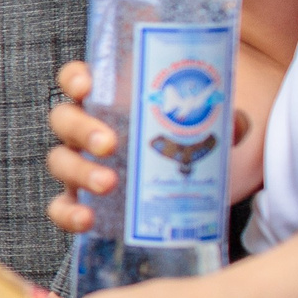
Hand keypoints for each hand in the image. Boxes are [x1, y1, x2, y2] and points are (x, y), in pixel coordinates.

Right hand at [45, 60, 247, 235]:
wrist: (219, 163)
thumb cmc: (204, 124)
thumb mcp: (213, 105)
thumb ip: (222, 105)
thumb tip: (234, 122)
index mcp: (113, 95)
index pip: (78, 79)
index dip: (74, 79)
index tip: (87, 85)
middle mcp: (94, 127)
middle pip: (65, 121)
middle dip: (81, 130)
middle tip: (109, 144)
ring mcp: (91, 164)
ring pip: (62, 162)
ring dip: (78, 171)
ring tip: (108, 183)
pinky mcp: (98, 200)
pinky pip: (67, 206)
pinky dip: (69, 213)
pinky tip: (86, 218)